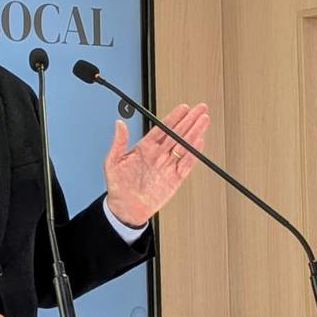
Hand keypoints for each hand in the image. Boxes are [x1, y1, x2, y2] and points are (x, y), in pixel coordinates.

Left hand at [104, 103, 209, 226]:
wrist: (125, 209)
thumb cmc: (118, 186)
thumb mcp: (112, 162)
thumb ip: (118, 142)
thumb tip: (119, 123)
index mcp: (144, 148)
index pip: (162, 129)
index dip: (173, 118)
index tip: (183, 108)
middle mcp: (158, 155)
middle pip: (177, 134)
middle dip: (189, 120)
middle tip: (200, 108)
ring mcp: (167, 166)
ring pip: (184, 146)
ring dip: (194, 133)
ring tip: (204, 120)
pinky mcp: (174, 179)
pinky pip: (186, 164)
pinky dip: (193, 154)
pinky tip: (199, 142)